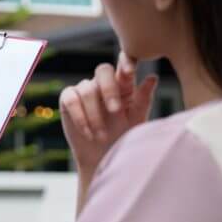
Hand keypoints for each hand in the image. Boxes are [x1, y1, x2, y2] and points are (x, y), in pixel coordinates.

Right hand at [59, 52, 158, 175]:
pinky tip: (89, 133)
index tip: (130, 72)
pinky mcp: (68, 100)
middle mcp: (103, 83)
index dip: (125, 63)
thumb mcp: (137, 120)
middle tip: (115, 111)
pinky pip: (71, 100)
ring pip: (87, 90)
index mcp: (123, 84)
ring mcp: (84, 90)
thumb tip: (152, 77)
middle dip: (109, 89)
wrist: (103, 158)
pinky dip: (80, 117)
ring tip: (102, 136)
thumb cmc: (123, 137)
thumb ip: (143, 99)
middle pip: (103, 70)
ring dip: (95, 115)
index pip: (124, 64)